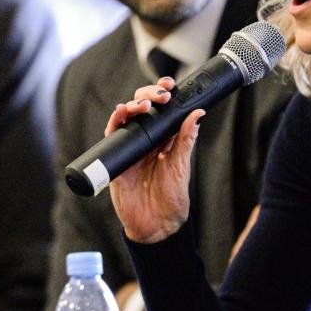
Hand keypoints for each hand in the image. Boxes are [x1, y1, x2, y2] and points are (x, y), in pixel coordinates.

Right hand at [107, 77, 204, 243]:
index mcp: (163, 139)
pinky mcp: (116, 160)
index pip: (161, 110)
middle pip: (142, 109)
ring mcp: (130, 148)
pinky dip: (115, 123)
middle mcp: (145, 140)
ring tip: (141, 106)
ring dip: (132, 106)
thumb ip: (186, 139)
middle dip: (148, 96)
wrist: (157, 225)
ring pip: (126, 118)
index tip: (169, 85)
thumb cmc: (171, 197)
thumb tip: (198, 113)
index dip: (163, 94)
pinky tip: (121, 113)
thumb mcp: (181, 165)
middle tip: (160, 96)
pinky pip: (112, 137)